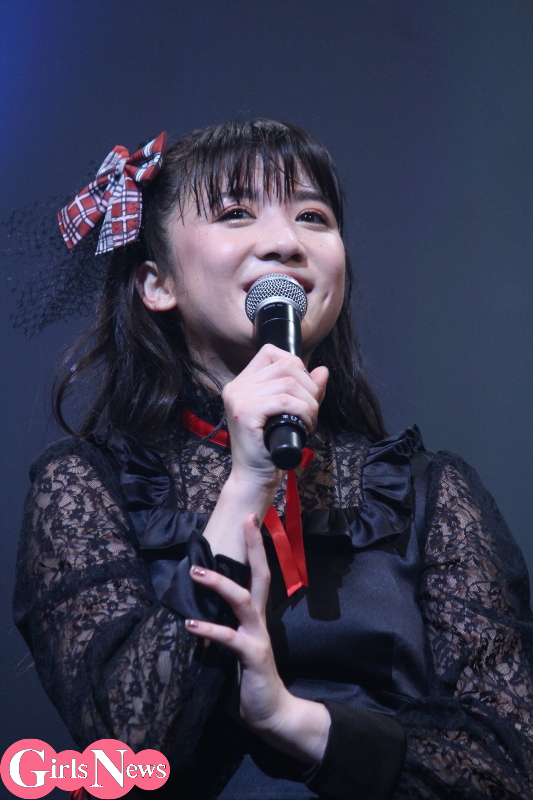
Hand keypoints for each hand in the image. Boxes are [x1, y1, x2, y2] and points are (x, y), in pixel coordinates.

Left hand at [185, 515, 330, 762]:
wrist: (271, 713)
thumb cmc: (248, 679)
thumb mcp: (232, 647)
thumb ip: (219, 627)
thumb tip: (191, 610)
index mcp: (254, 615)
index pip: (257, 572)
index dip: (255, 546)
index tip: (251, 519)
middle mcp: (259, 619)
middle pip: (260, 574)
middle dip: (254, 545)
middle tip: (245, 519)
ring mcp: (257, 636)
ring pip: (242, 599)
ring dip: (219, 584)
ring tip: (196, 572)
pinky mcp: (252, 655)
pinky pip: (229, 638)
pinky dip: (209, 630)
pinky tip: (190, 625)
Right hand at [222, 344, 327, 489]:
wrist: (255, 476)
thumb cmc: (271, 447)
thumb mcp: (291, 412)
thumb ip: (307, 391)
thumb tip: (323, 370)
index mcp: (242, 383)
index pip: (270, 352)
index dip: (295, 365)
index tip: (304, 389)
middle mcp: (236, 386)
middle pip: (284, 366)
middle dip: (309, 387)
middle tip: (312, 411)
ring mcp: (238, 398)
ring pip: (288, 383)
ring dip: (309, 402)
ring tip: (310, 420)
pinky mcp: (245, 412)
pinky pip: (285, 401)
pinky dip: (303, 411)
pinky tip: (305, 425)